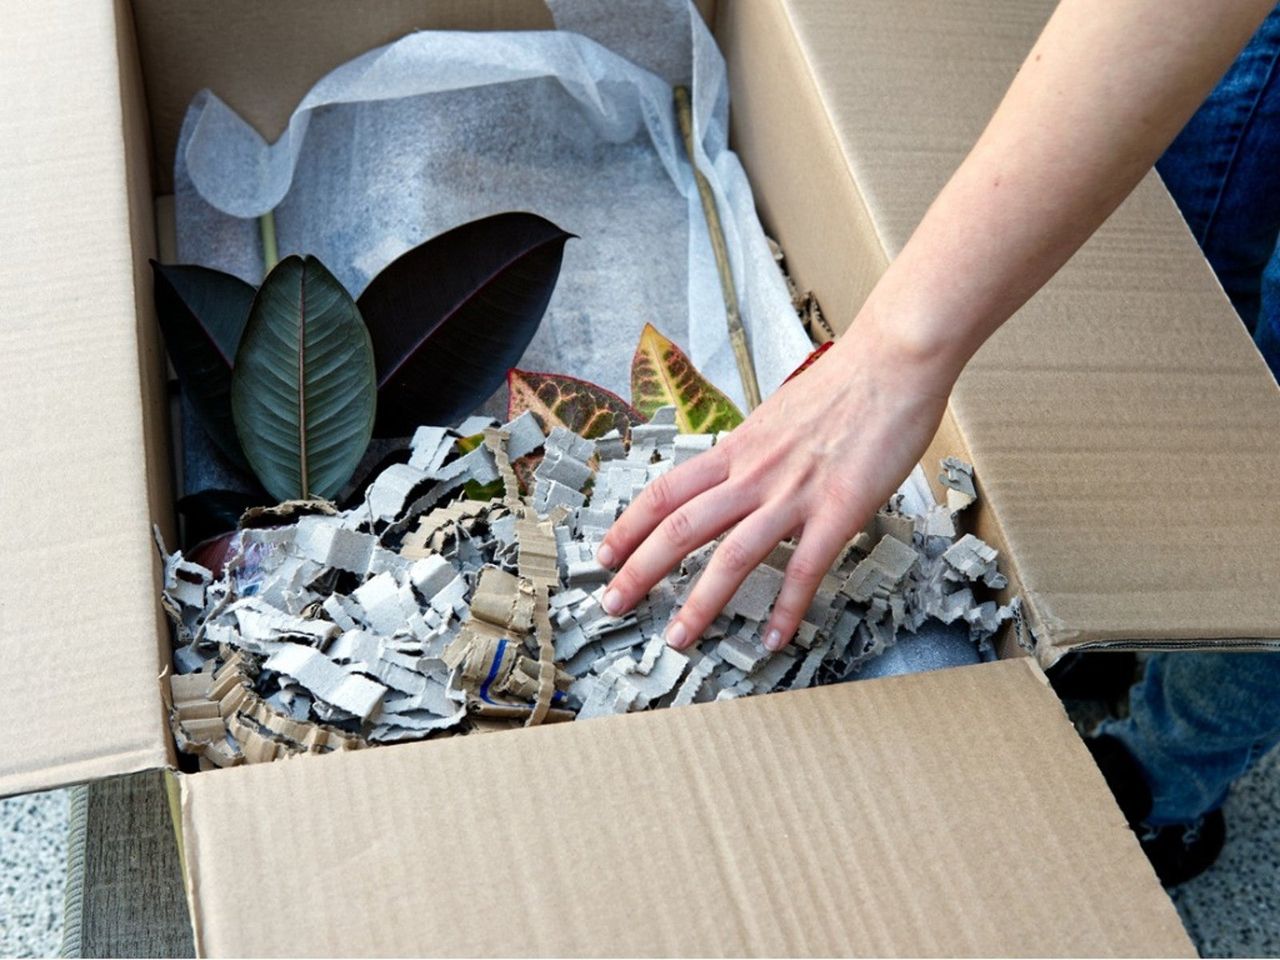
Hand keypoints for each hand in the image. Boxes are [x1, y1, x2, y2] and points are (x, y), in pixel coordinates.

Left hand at [595, 326, 954, 651]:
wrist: (893, 360)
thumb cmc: (845, 383)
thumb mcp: (778, 415)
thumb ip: (754, 449)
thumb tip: (737, 467)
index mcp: (737, 448)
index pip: (666, 491)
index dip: (629, 525)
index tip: (604, 553)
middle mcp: (754, 473)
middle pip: (681, 527)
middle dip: (640, 571)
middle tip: (613, 603)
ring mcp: (794, 494)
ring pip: (733, 557)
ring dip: (700, 603)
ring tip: (680, 638)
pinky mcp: (839, 510)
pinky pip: (804, 569)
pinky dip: (787, 610)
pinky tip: (775, 639)